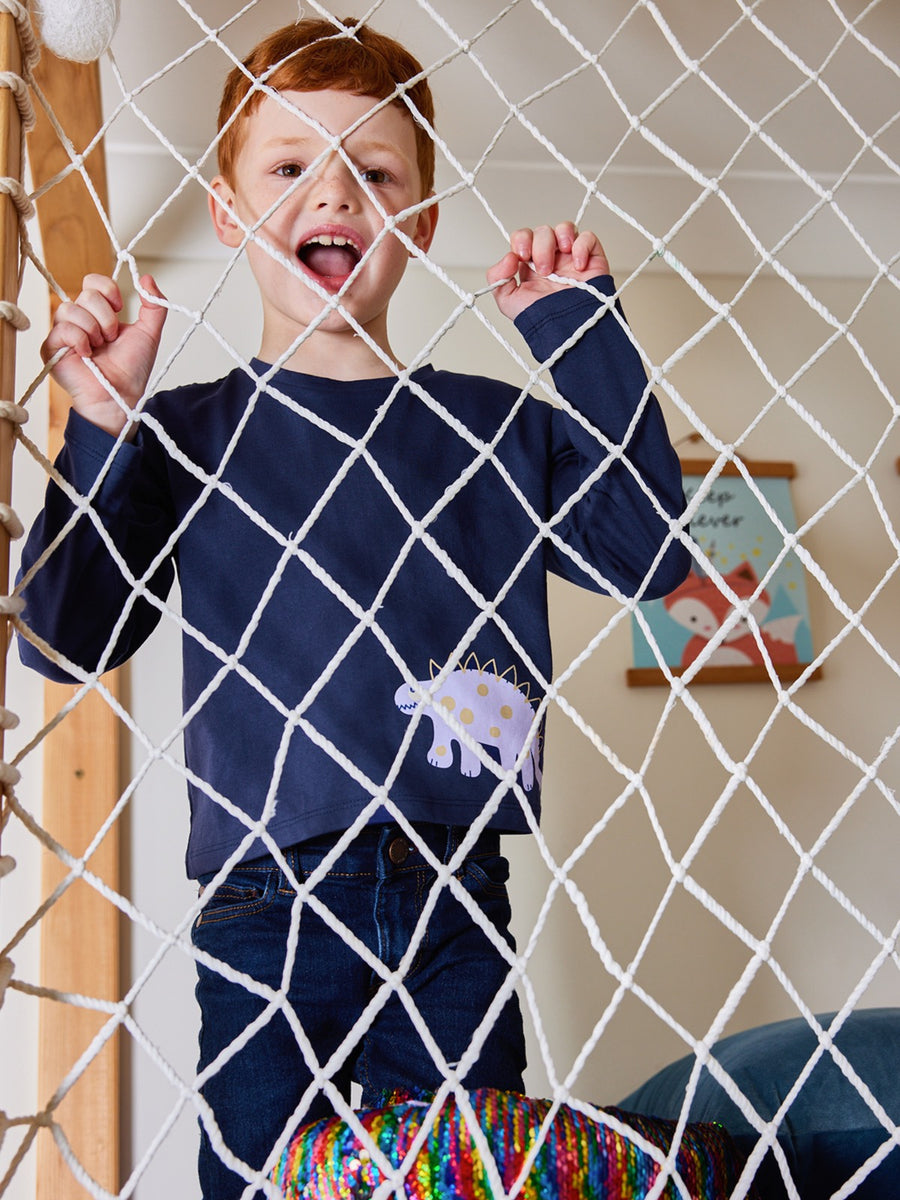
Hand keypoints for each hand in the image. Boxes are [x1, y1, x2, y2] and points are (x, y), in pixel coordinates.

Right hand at [40, 273, 167, 439]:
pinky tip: (87, 355)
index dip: (108, 290)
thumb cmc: (132, 370)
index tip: (120, 307)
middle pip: (86, 295)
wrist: (122, 395)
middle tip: (111, 339)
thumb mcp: (149, 333)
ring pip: (71, 309)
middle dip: (106, 317)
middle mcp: (79, 320)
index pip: (92, 282)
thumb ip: (153, 305)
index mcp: (98, 313)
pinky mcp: (51, 348)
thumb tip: (146, 278)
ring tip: (99, 349)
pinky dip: (80, 341)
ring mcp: (63, 333)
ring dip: (94, 330)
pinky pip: (62, 329)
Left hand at [487, 222, 609, 320]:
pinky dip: (581, 246)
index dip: (521, 240)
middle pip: (542, 231)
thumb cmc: (541, 319)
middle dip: (540, 247)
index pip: (523, 237)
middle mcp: (550, 257)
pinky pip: (587, 237)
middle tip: (544, 270)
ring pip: (564, 228)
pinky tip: (578, 265)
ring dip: (559, 239)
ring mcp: (570, 257)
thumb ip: (496, 276)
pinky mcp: (591, 259)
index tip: (521, 257)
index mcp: (530, 264)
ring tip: (559, 264)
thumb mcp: (507, 301)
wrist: (566, 330)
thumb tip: (508, 256)